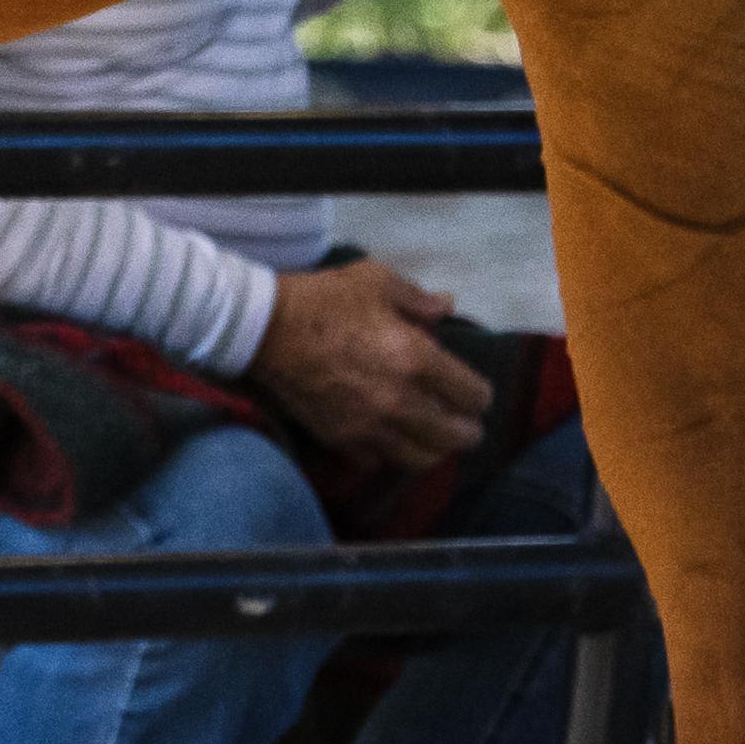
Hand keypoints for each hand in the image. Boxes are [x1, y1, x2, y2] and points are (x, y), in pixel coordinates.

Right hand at [253, 253, 500, 470]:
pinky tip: (389, 438)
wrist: (263, 330)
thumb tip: (448, 306)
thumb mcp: (374, 281)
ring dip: (435, 448)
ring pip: (424, 458)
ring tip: (432, 436)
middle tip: (464, 421)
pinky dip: (392, 453)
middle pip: (458, 437)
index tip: (474, 392)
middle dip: (468, 429)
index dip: (480, 394)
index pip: (473, 395)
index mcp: (416, 358)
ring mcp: (370, 426)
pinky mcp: (342, 439)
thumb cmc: (322, 300)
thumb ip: (418, 298)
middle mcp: (401, 401)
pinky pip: (381, 461)